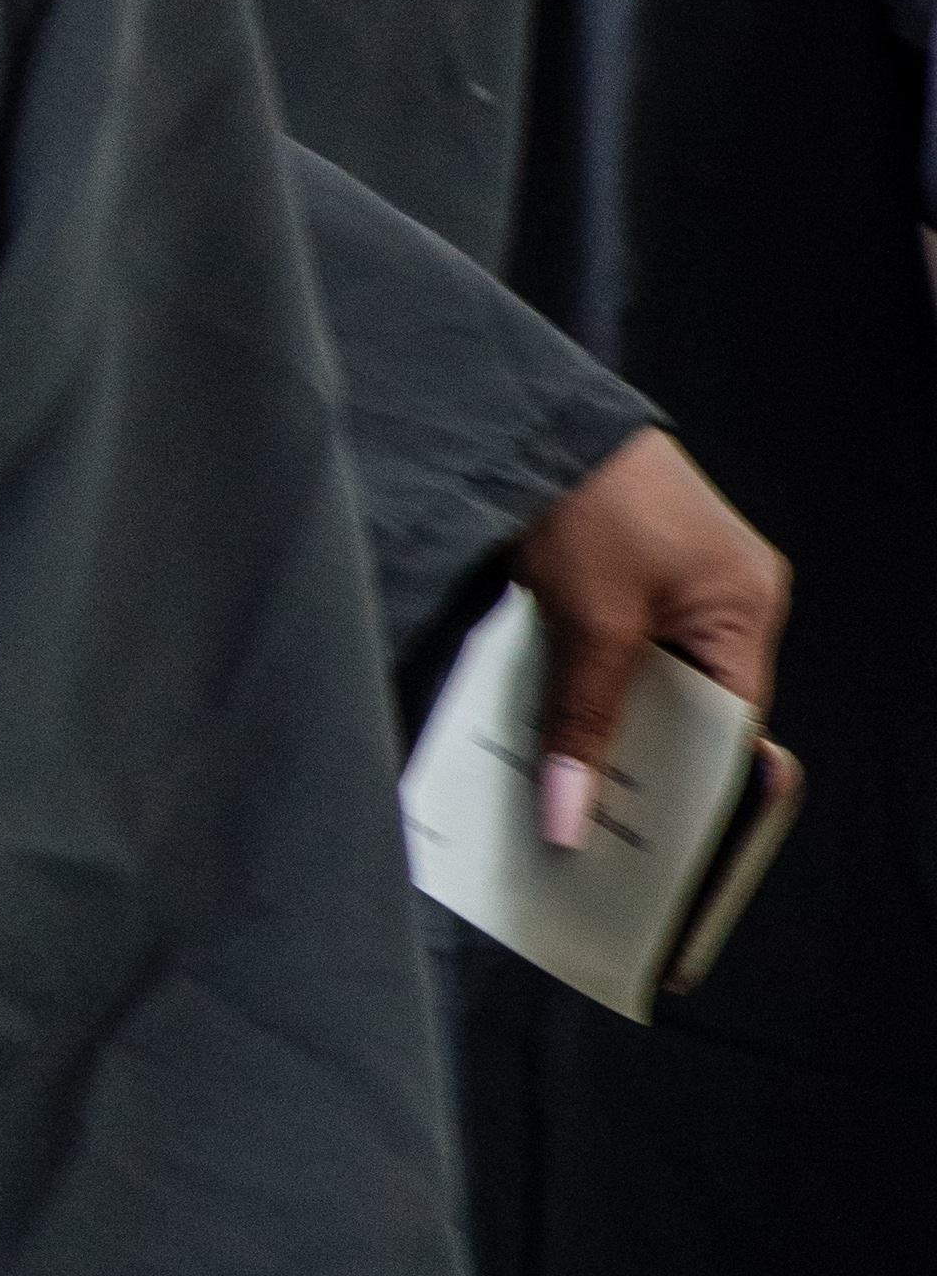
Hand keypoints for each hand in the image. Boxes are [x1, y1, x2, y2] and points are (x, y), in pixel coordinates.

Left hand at [511, 422, 790, 849]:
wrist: (531, 419)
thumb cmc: (588, 498)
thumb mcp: (589, 624)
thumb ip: (582, 722)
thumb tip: (571, 818)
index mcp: (744, 613)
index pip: (736, 734)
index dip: (701, 796)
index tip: (663, 857)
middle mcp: (725, 607)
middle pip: (690, 720)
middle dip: (642, 773)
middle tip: (593, 841)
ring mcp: (678, 595)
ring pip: (646, 696)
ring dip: (604, 737)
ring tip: (560, 799)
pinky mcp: (630, 588)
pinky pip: (615, 665)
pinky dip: (583, 699)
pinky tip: (543, 737)